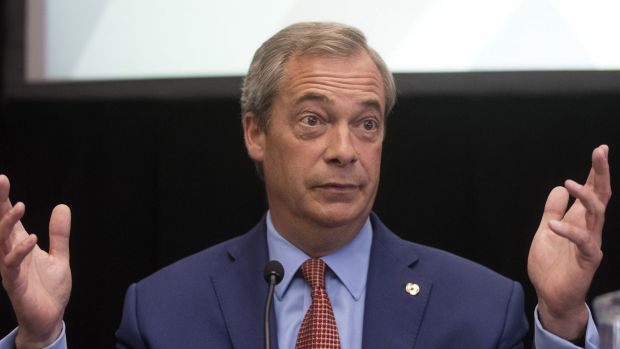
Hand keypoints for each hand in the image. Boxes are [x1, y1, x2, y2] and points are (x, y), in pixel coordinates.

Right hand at [0, 175, 71, 348]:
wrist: (50, 319)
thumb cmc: (49, 289)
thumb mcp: (59, 256)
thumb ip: (60, 234)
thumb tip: (62, 207)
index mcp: (21, 246)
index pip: (11, 219)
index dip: (5, 200)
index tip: (2, 179)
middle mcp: (12, 254)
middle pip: (1, 225)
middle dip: (0, 203)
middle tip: (1, 181)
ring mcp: (11, 268)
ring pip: (2, 242)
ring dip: (8, 224)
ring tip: (19, 207)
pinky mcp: (15, 284)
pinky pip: (12, 265)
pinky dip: (20, 251)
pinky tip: (31, 239)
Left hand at [528, 145, 610, 339]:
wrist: (551, 295)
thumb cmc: (551, 265)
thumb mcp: (545, 230)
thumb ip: (552, 211)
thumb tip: (557, 189)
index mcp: (580, 219)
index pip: (592, 191)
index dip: (596, 171)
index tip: (600, 150)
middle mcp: (589, 228)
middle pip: (601, 195)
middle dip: (601, 173)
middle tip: (600, 152)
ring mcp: (590, 243)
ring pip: (596, 213)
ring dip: (585, 196)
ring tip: (569, 183)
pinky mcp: (588, 259)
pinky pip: (582, 241)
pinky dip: (568, 231)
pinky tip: (554, 225)